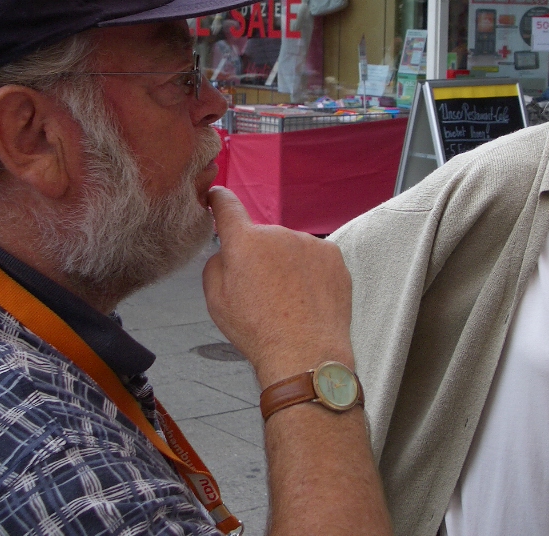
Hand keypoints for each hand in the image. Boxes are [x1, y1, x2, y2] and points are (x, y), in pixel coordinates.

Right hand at [203, 187, 354, 386]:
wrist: (305, 353)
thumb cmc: (258, 331)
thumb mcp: (215, 300)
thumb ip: (217, 263)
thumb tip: (228, 250)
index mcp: (244, 242)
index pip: (227, 207)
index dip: (219, 200)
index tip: (217, 196)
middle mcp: (277, 234)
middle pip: (263, 239)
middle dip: (260, 257)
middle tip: (263, 292)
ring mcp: (308, 242)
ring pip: (290, 248)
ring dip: (287, 265)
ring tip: (289, 301)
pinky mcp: (333, 255)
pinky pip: (314, 257)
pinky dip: (310, 272)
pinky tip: (307, 298)